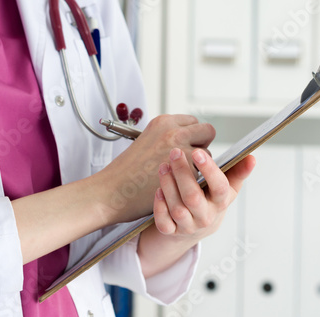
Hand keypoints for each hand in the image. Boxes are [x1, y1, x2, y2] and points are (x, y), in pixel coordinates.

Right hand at [99, 114, 215, 222]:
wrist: (111, 191)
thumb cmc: (126, 173)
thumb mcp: (147, 143)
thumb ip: (168, 140)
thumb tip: (191, 143)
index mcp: (163, 122)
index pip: (194, 122)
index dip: (192, 137)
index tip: (185, 150)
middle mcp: (173, 130)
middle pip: (207, 132)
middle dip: (202, 147)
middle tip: (188, 164)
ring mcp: (180, 148)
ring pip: (208, 155)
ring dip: (198, 167)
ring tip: (178, 178)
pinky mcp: (185, 168)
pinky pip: (203, 174)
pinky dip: (194, 182)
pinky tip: (177, 188)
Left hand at [138, 147, 255, 277]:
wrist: (197, 228)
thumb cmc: (211, 200)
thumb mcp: (227, 187)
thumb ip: (238, 171)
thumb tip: (251, 157)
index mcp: (220, 202)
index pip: (219, 187)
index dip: (209, 170)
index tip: (198, 152)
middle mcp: (205, 217)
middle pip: (193, 197)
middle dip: (182, 173)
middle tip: (174, 152)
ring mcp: (188, 226)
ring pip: (177, 208)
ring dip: (168, 185)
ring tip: (163, 165)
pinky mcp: (172, 231)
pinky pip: (164, 223)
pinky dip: (160, 207)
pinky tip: (157, 190)